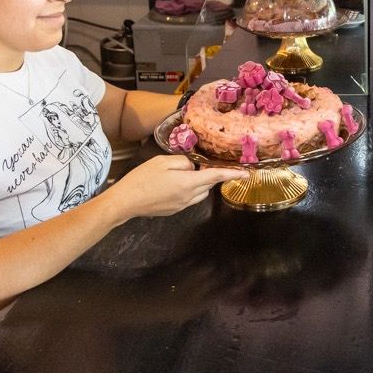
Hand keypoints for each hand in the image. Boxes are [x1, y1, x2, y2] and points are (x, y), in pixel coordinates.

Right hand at [110, 155, 245, 217]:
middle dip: (208, 176)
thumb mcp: (162, 161)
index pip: (215, 177)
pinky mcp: (174, 210)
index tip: (247, 173)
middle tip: (198, 165)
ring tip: (184, 174)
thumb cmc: (142, 179)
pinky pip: (189, 199)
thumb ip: (183, 161)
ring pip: (199, 194)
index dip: (232, 174)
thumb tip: (192, 166)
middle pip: (208, 186)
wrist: (126, 202)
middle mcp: (189, 197)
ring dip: (198, 184)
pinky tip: (173, 184)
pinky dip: (188, 190)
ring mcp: (181, 206)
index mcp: (188, 183)